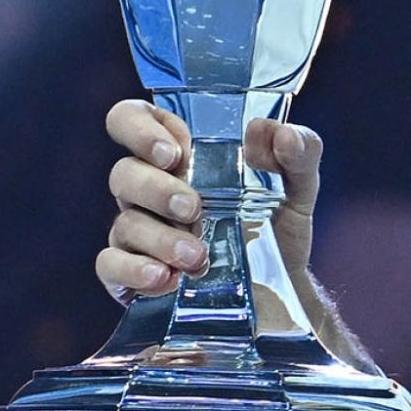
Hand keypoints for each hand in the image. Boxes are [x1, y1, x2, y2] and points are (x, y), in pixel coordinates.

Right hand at [96, 100, 325, 299]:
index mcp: (180, 154)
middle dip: (156, 189)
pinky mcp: (132, 273)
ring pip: (124, 223)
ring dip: (160, 238)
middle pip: (123, 173)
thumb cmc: (276, 225)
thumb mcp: (298, 185)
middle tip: (193, 208)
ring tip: (198, 257)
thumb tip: (281, 133)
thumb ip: (300, 151)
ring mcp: (138, 231)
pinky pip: (111, 265)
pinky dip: (135, 271)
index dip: (140, 128)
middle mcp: (150, 189)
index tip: (174, 152)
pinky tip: (166, 280)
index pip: (132, 120)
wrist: (281, 290)